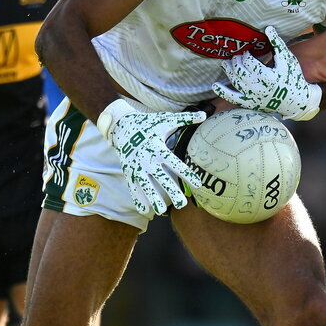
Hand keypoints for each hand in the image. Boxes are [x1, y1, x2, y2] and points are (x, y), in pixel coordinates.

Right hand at [98, 100, 205, 216]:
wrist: (121, 125)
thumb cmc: (148, 123)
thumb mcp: (165, 119)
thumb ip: (185, 119)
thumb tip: (204, 115)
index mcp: (158, 147)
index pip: (175, 163)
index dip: (186, 174)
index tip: (197, 184)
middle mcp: (147, 159)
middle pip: (161, 178)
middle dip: (171, 191)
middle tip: (182, 204)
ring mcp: (137, 166)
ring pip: (146, 185)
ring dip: (153, 198)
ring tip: (161, 210)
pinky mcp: (129, 171)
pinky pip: (133, 187)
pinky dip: (138, 198)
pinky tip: (145, 210)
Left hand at [212, 25, 321, 120]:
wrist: (296, 101)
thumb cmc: (293, 77)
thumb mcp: (287, 59)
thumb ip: (277, 44)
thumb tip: (268, 28)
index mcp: (269, 77)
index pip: (249, 62)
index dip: (245, 55)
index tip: (247, 52)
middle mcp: (260, 89)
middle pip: (240, 71)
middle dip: (236, 61)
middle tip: (237, 56)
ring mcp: (254, 97)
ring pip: (235, 82)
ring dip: (228, 71)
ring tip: (226, 63)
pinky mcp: (250, 104)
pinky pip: (233, 99)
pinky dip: (223, 92)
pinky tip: (215, 85)